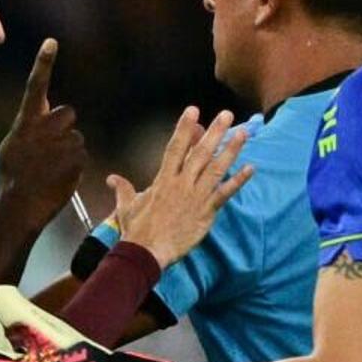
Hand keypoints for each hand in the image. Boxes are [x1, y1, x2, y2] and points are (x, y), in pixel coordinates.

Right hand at [0, 38, 85, 218]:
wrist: (19, 204)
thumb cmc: (14, 178)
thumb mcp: (13, 146)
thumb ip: (29, 129)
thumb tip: (41, 123)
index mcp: (25, 122)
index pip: (35, 85)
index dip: (43, 63)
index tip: (52, 42)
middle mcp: (43, 127)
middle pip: (67, 113)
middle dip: (65, 127)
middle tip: (52, 149)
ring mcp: (60, 141)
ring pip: (76, 138)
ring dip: (69, 151)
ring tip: (51, 169)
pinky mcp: (76, 156)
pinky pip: (82, 156)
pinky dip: (74, 167)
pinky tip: (59, 178)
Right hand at [107, 107, 253, 267]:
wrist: (147, 251)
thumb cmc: (136, 229)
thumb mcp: (126, 205)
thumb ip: (122, 188)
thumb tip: (111, 178)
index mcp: (163, 178)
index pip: (176, 147)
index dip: (185, 127)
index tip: (194, 110)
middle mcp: (181, 183)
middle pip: (200, 152)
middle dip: (214, 131)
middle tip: (227, 115)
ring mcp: (195, 196)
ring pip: (216, 168)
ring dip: (230, 150)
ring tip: (243, 133)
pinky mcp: (206, 212)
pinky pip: (225, 193)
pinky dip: (238, 181)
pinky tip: (250, 168)